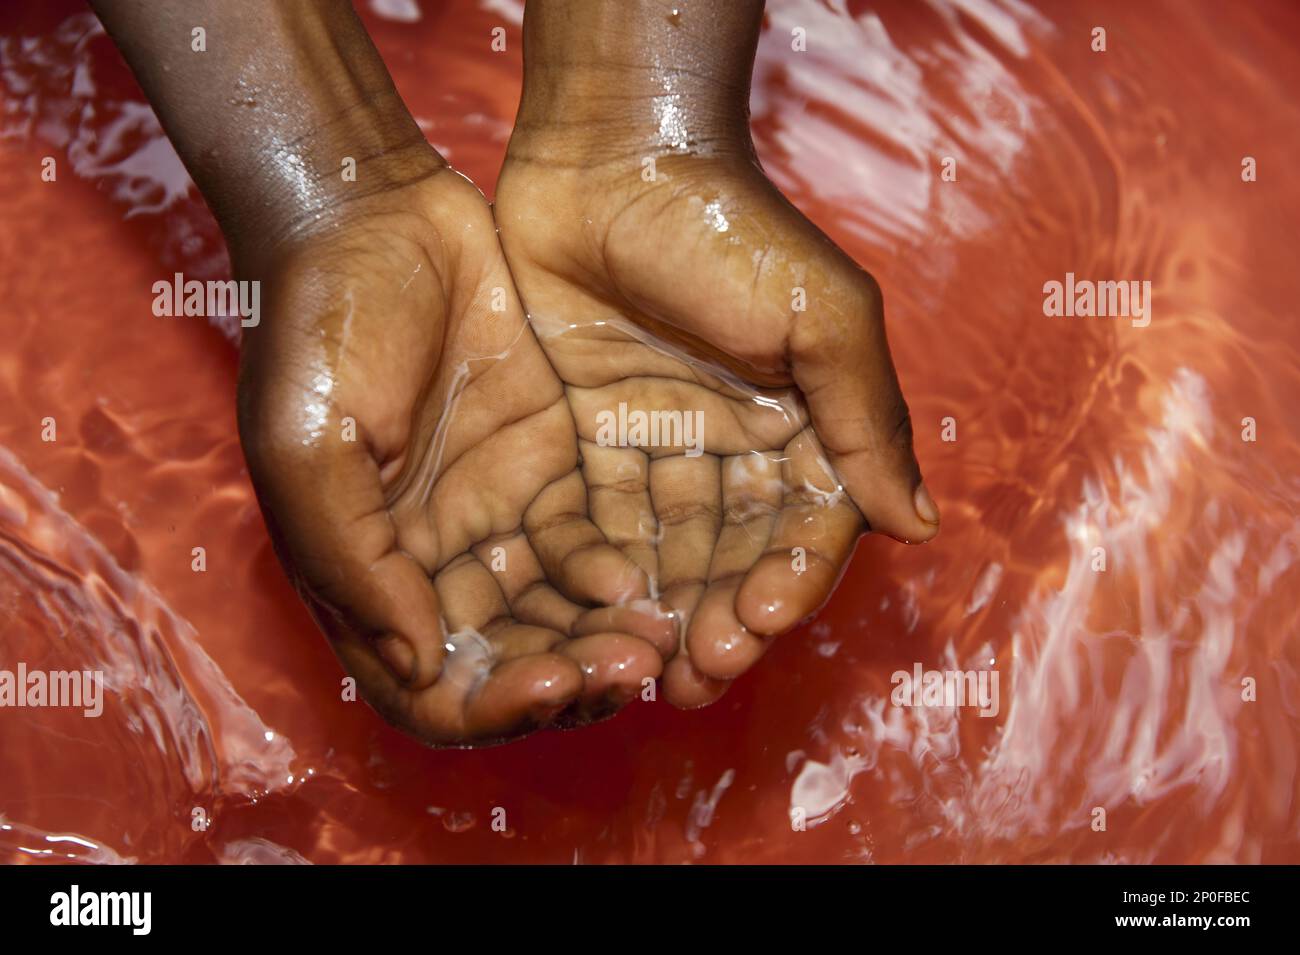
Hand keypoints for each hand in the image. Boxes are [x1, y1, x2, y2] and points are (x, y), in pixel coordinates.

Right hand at [237, 166, 670, 745]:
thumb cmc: (318, 325)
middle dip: (569, 675)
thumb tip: (418, 664)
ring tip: (656, 636)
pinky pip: (587, 545)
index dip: (489, 707)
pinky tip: (642, 573)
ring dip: (602, 637)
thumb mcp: (308, 443)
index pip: (429, 687)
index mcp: (364, 573)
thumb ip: (353, 559)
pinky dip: (613, 573)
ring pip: (557, 613)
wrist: (374, 213)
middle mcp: (432, 561)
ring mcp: (494, 517)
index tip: (548, 682)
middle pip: (508, 660)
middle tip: (634, 665)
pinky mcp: (546, 469)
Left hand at [496, 137, 937, 707]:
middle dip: (720, 617)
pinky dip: (598, 568)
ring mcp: (661, 445)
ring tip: (642, 674)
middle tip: (693, 676)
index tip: (760, 620)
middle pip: (733, 554)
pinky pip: (598, 517)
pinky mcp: (590, 438)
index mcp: (803, 424)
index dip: (786, 579)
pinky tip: (589, 614)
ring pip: (667, 551)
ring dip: (660, 613)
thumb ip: (865, 420)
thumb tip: (920, 527)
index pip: (804, 525)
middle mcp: (736, 445)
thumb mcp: (819, 317)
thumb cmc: (729, 230)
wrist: (610, 160)